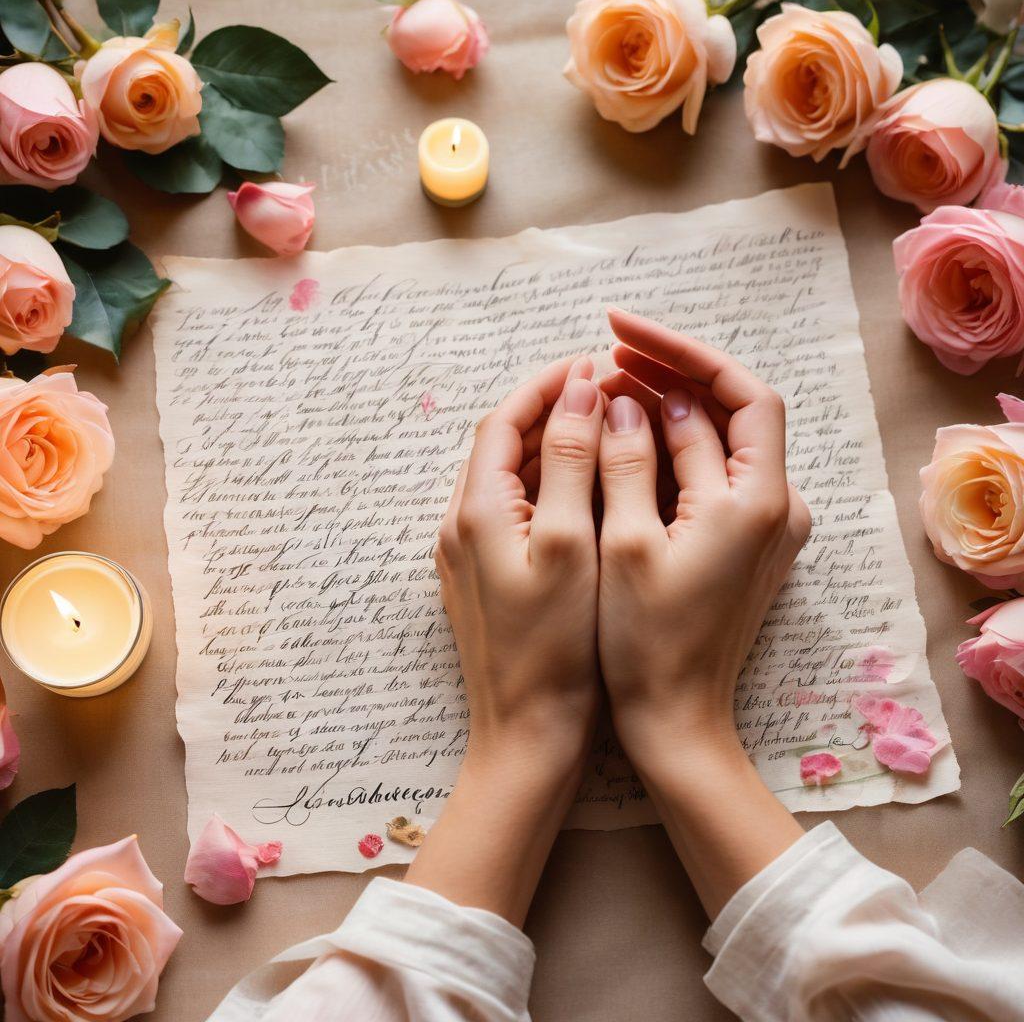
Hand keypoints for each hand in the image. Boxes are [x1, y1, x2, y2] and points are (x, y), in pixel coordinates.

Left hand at [406, 357, 605, 922]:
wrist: (526, 734)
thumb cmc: (556, 647)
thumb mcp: (569, 544)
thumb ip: (570, 461)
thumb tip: (577, 390)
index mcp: (477, 510)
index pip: (504, 421)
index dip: (546, 385)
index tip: (591, 363)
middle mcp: (460, 526)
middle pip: (502, 445)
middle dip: (549, 410)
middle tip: (604, 392)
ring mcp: (467, 556)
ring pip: (507, 479)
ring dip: (548, 448)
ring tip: (601, 431)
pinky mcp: (481, 581)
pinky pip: (510, 512)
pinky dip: (544, 488)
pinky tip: (583, 493)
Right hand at [596, 308, 808, 914]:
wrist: (676, 719)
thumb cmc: (645, 641)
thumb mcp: (625, 543)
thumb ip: (627, 461)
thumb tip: (626, 397)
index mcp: (757, 501)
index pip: (738, 391)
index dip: (681, 351)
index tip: (621, 330)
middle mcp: (777, 505)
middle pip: (732, 410)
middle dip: (670, 373)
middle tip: (607, 355)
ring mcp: (767, 525)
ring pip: (721, 441)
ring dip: (668, 409)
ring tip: (608, 389)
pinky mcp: (748, 543)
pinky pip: (715, 474)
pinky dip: (674, 449)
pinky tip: (628, 440)